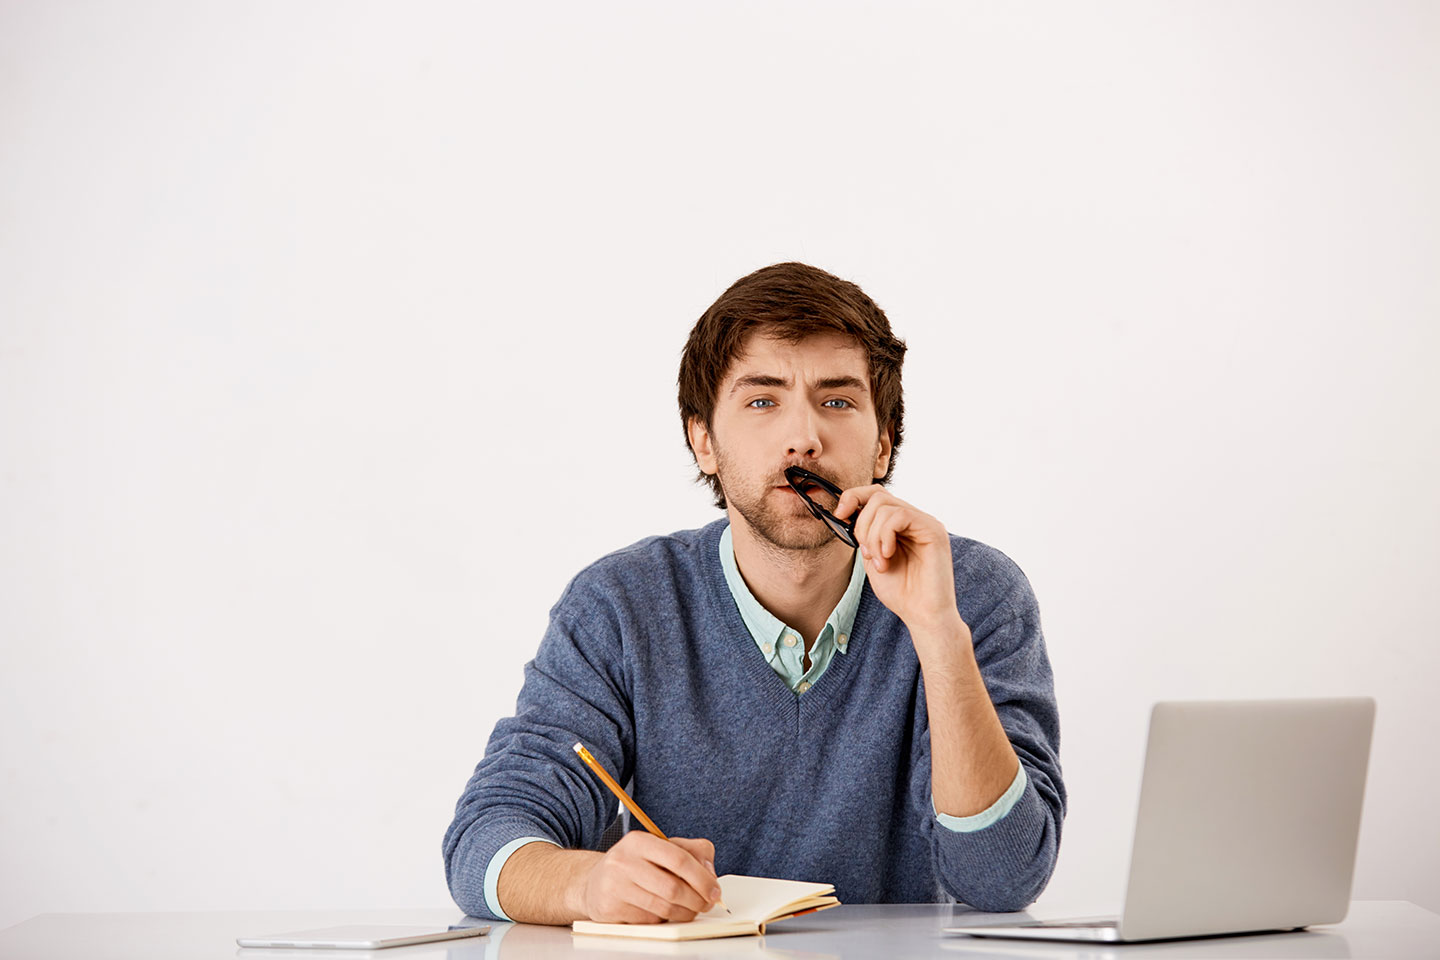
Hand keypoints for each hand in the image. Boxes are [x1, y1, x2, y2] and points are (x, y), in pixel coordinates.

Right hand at [578, 832, 720, 922]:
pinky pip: (649, 920)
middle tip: (706, 904)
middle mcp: (623, 861)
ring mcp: (614, 886)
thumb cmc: (635, 865)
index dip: (702, 878)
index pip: (679, 858)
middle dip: (696, 900)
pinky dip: (663, 920)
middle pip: (672, 887)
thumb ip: (692, 852)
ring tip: (690, 910)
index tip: (714, 890)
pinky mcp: (610, 909)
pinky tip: (663, 912)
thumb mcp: (660, 849)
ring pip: (663, 908)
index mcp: (638, 841)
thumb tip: (710, 873)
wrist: (595, 883)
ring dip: (684, 913)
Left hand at [832, 485, 964, 637]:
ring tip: (880, 562)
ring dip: (873, 536)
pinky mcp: (933, 529)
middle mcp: (915, 519)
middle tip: (867, 554)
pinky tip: (888, 557)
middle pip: (877, 496)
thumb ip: (865, 535)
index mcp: (901, 525)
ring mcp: (925, 522)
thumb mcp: (872, 558)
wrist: (923, 615)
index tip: (840, 515)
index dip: (853, 498)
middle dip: (861, 525)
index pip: (876, 494)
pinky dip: (885, 537)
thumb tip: (847, 512)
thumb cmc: (902, 592)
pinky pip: (899, 516)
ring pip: (884, 505)